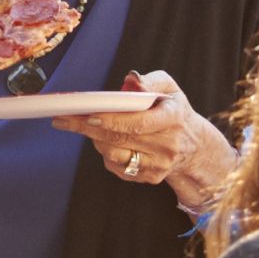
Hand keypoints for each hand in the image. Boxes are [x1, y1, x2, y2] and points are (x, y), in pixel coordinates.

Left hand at [72, 68, 234, 212]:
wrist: (193, 146)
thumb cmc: (173, 111)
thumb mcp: (170, 89)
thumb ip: (152, 80)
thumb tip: (131, 80)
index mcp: (173, 118)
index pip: (137, 122)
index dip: (111, 120)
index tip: (88, 115)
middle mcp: (168, 144)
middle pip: (120, 138)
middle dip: (88, 128)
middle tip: (64, 118)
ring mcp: (159, 164)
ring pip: (115, 155)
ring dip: (96, 139)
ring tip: (88, 126)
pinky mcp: (151, 177)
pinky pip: (118, 167)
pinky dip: (106, 153)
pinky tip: (106, 141)